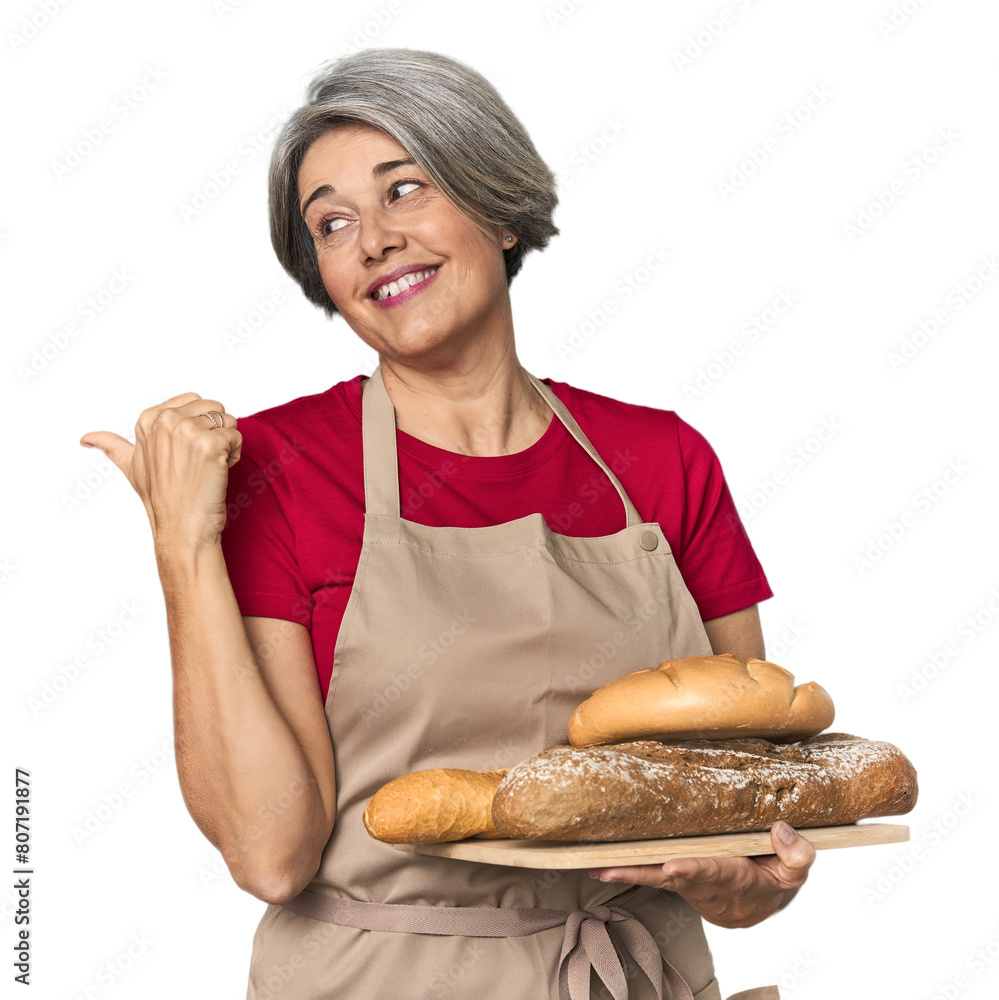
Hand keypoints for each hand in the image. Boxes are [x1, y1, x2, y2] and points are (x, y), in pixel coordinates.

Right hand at [80, 393, 241, 550]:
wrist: (181, 527)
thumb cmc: (162, 499)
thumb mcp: (131, 467)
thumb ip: (112, 446)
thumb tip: (86, 438)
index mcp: (149, 419)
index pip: (194, 400)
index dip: (199, 426)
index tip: (185, 451)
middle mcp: (167, 421)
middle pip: (214, 408)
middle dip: (215, 432)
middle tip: (199, 461)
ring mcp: (188, 432)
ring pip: (228, 421)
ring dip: (226, 444)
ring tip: (208, 467)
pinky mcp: (210, 445)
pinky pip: (237, 437)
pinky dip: (234, 456)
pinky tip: (218, 472)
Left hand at [588, 821, 815, 928]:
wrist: (760, 904)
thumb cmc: (775, 880)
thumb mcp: (796, 872)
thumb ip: (796, 854)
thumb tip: (779, 829)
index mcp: (735, 880)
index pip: (713, 872)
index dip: (693, 870)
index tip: (674, 867)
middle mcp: (706, 885)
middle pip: (671, 879)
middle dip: (643, 873)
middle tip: (611, 870)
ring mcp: (689, 884)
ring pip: (656, 878)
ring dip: (627, 874)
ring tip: (597, 868)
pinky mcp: (677, 878)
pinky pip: (651, 873)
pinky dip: (628, 870)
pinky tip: (600, 867)